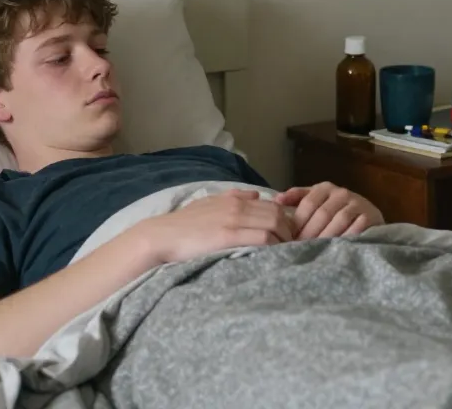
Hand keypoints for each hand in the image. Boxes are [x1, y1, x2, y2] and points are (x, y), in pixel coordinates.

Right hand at [140, 189, 293, 263]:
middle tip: (290, 246)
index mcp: (235, 199)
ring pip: (274, 224)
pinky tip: (273, 256)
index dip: (285, 220)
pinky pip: (262, 238)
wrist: (162, 237)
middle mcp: (238, 206)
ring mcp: (234, 220)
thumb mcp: (209, 203)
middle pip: (278, 214)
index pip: (272, 205)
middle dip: (289, 230)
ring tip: (285, 253)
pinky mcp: (228, 236)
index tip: (286, 235)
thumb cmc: (184, 225)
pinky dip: (273, 246)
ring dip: (284, 239)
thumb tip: (255, 195)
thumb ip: (233, 198)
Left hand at [274, 182, 383, 239]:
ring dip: (326, 237)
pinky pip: (355, 228)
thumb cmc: (335, 210)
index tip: (290, 238)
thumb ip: (297, 199)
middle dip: (310, 233)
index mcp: (325, 188)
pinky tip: (334, 249)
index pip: (308, 204)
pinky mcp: (370, 216)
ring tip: (315, 251)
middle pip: (322, 214)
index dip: (298, 222)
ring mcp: (357, 204)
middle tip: (300, 249)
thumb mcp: (317, 201)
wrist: (368, 216)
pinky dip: (344, 238)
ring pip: (338, 221)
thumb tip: (276, 200)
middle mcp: (342, 193)